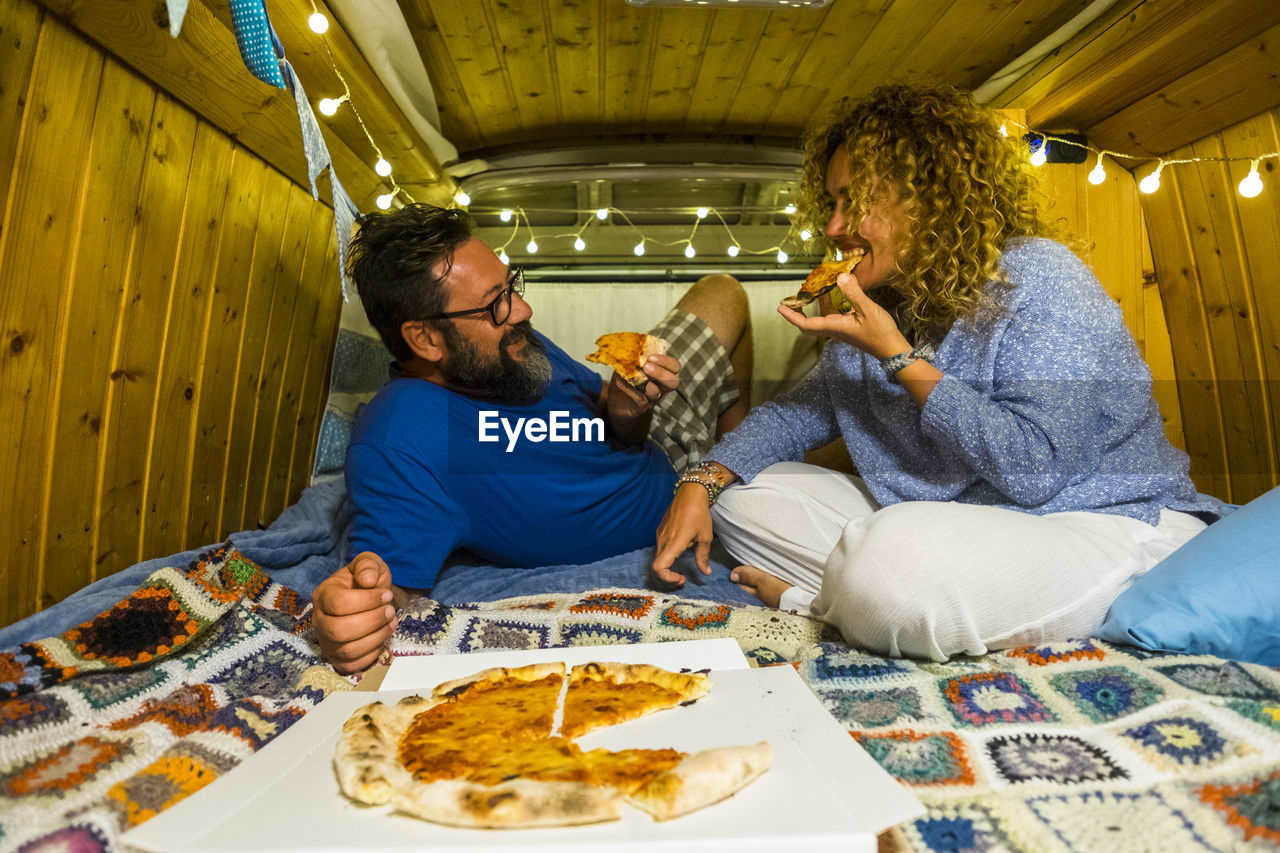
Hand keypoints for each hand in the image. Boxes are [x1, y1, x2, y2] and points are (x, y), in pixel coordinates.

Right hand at [311, 552, 395, 673]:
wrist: (371, 598)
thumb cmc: (368, 581)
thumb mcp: (368, 563)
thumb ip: (367, 565)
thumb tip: (367, 580)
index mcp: (323, 594)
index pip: (338, 603)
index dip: (367, 601)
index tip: (386, 595)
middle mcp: (319, 620)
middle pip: (339, 630)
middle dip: (372, 621)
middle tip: (390, 610)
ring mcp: (326, 641)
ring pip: (347, 650)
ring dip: (376, 637)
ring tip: (391, 622)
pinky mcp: (337, 658)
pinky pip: (351, 665)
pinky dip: (371, 653)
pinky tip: (382, 636)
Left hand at [607, 353, 679, 419]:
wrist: (614, 402)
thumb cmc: (624, 381)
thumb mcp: (626, 365)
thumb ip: (630, 357)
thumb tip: (627, 346)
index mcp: (661, 373)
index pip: (674, 366)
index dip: (666, 361)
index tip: (650, 356)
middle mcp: (661, 386)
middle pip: (674, 381)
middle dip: (661, 372)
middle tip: (646, 367)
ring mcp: (652, 398)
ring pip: (658, 392)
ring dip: (646, 382)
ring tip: (636, 376)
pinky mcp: (642, 407)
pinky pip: (641, 399)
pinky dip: (631, 390)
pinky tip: (620, 383)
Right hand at [650, 484, 714, 589]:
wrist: (689, 493)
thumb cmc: (698, 513)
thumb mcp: (705, 537)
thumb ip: (703, 557)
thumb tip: (706, 572)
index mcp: (674, 542)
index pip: (659, 567)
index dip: (667, 578)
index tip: (681, 578)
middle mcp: (663, 540)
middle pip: (656, 568)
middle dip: (668, 579)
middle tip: (682, 580)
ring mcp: (660, 536)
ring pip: (657, 560)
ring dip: (666, 570)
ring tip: (680, 572)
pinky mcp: (660, 532)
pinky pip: (659, 551)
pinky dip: (666, 561)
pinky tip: (678, 557)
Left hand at [779, 272, 910, 358]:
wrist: (891, 348)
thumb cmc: (880, 332)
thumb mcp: (867, 309)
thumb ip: (853, 293)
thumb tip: (840, 277)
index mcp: (834, 327)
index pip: (805, 324)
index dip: (791, 316)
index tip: (780, 307)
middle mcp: (834, 329)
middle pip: (808, 324)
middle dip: (796, 313)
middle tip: (789, 301)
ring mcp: (841, 329)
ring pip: (819, 320)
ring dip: (810, 309)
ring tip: (805, 294)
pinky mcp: (848, 327)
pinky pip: (831, 316)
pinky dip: (826, 306)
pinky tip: (831, 294)